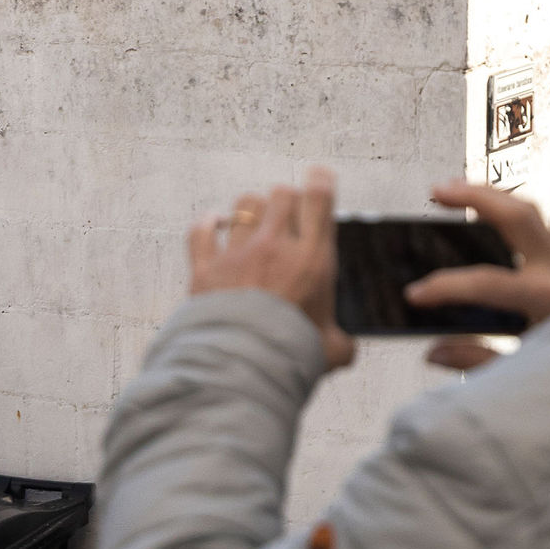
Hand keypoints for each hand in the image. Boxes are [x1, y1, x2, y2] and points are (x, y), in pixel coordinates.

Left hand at [187, 170, 356, 369]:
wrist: (240, 368)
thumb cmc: (290, 356)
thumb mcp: (330, 350)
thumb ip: (342, 342)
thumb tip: (347, 349)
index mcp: (312, 260)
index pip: (319, 198)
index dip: (321, 181)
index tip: (320, 179)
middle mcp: (275, 247)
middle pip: (281, 194)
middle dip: (287, 199)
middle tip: (289, 215)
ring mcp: (238, 254)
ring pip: (244, 205)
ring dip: (252, 209)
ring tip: (255, 222)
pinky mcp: (205, 268)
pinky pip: (201, 231)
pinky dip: (207, 225)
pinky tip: (213, 225)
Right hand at [408, 179, 549, 371]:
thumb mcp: (526, 372)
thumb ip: (480, 361)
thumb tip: (435, 351)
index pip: (488, 283)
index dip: (446, 286)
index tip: (416, 294)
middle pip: (518, 216)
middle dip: (476, 197)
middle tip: (438, 190)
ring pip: (529, 212)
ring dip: (491, 197)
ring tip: (453, 190)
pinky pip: (537, 228)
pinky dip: (507, 215)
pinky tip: (483, 214)